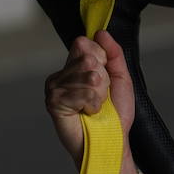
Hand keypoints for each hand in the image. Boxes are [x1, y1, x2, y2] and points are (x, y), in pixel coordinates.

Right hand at [44, 30, 136, 165]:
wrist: (110, 141)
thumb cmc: (115, 113)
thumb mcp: (120, 78)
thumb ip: (113, 53)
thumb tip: (101, 32)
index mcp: (75, 65)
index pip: (84, 43)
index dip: (101, 59)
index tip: (104, 78)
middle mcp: (62, 74)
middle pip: (87, 58)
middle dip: (103, 80)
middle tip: (100, 96)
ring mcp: (54, 88)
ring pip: (88, 76)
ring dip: (99, 95)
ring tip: (94, 107)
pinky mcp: (53, 103)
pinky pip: (81, 93)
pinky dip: (91, 105)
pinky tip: (86, 113)